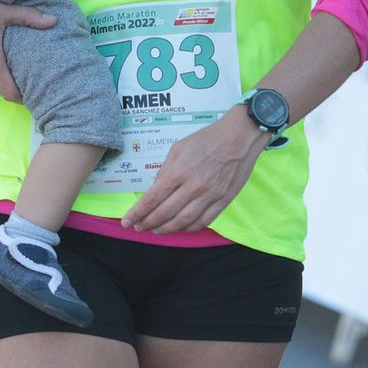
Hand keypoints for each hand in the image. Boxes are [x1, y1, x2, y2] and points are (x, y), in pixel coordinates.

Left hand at [121, 106, 269, 233]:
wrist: (240, 137)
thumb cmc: (207, 139)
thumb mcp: (178, 148)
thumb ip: (165, 171)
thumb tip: (155, 190)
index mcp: (178, 172)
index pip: (152, 199)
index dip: (137, 213)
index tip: (127, 222)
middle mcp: (193, 187)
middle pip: (164, 214)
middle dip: (147, 223)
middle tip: (138, 227)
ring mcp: (209, 196)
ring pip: (182, 222)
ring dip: (165, 229)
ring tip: (155, 230)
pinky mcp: (223, 201)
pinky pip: (203, 222)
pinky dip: (188, 228)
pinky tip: (179, 227)